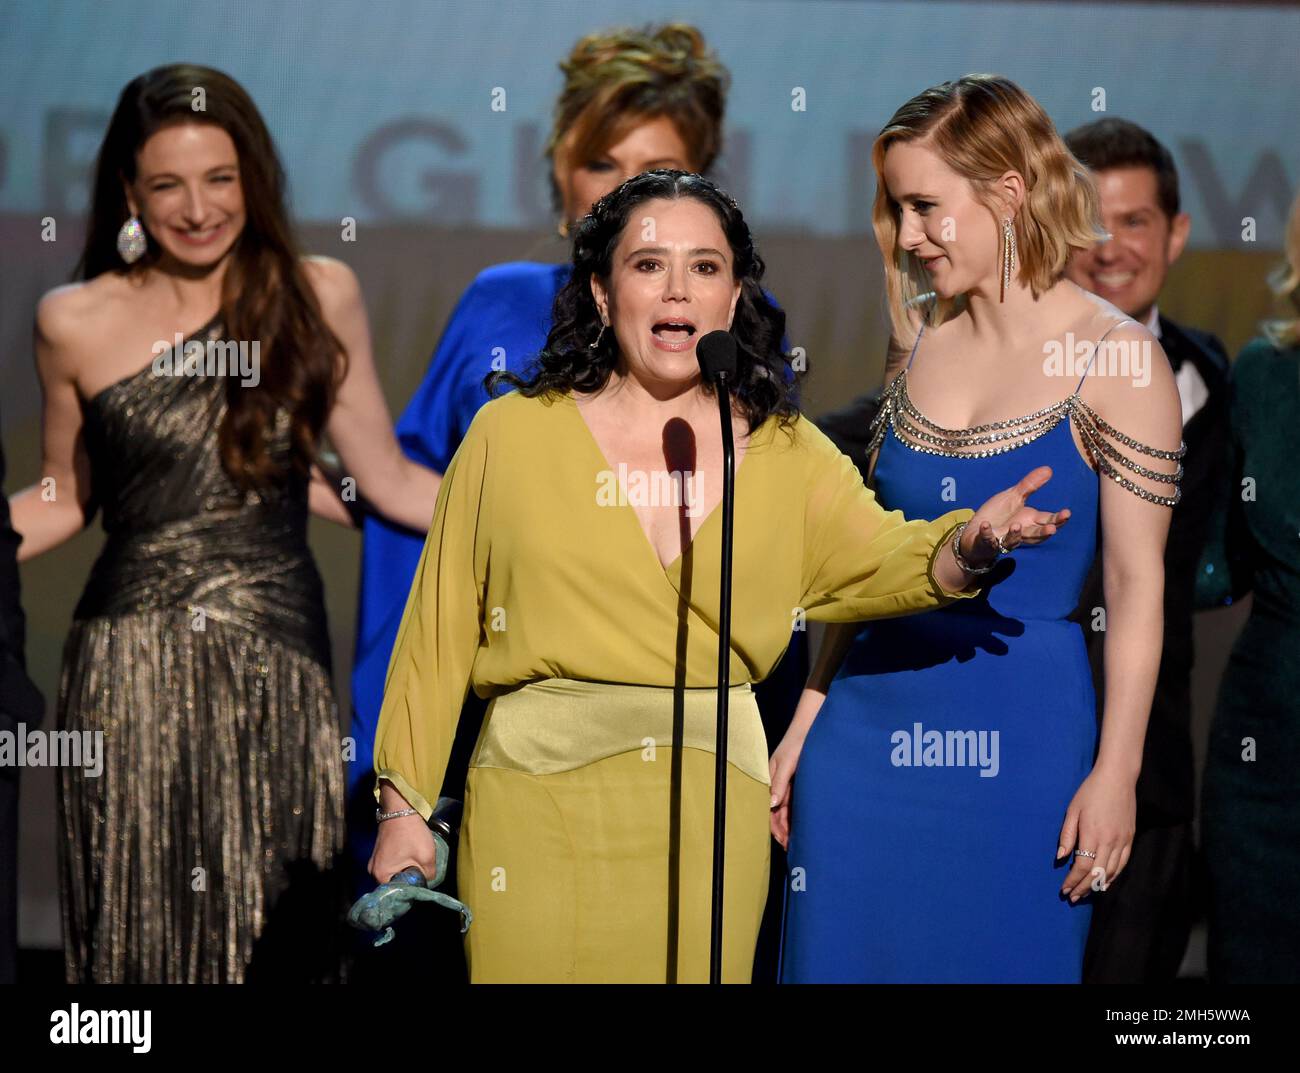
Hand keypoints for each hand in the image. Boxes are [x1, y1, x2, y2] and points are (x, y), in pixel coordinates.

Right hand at [369, 813, 440, 885]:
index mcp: (381, 876)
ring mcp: (374, 862)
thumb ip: (428, 877)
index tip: (422, 887)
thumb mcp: (426, 857)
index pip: (397, 894)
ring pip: (393, 875)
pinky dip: (401, 865)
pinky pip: (391, 866)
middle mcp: (372, 872)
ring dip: (405, 873)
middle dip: (408, 882)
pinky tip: (411, 859)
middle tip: (422, 877)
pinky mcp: (378, 854)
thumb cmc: (412, 834)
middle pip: (394, 885)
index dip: (411, 892)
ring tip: (417, 868)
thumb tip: (426, 882)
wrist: (401, 809)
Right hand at [769, 729, 806, 849]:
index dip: (775, 825)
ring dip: (790, 826)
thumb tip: (771, 805)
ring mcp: (788, 783)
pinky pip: (796, 803)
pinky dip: (796, 816)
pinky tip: (802, 827)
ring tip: (796, 843)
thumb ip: (779, 783)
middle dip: (782, 830)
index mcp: (771, 778)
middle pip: (777, 812)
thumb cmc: (797, 742)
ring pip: (786, 810)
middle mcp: (778, 784)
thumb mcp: (787, 763)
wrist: (811, 727)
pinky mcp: (798, 782)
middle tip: (791, 847)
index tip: (783, 840)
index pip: (769, 808)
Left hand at [964, 465, 1070, 566]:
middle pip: (1034, 535)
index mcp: (1029, 520)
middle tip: (1052, 529)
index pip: (1047, 520)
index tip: (1067, 513)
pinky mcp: (986, 543)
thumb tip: (1049, 469)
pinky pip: (987, 539)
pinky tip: (985, 525)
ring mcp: (1003, 539)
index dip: (1057, 519)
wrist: (976, 530)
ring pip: (1012, 540)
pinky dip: (986, 534)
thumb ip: (1030, 485)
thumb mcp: (1014, 497)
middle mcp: (1020, 533)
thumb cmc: (999, 515)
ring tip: (1016, 525)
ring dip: (1015, 534)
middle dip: (1043, 532)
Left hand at [1055, 766, 1136, 901]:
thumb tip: (1061, 857)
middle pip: (1097, 873)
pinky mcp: (1130, 838)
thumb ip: (1067, 835)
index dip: (1073, 880)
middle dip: (1083, 887)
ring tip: (1086, 893)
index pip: (1083, 866)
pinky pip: (1122, 864)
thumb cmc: (1090, 792)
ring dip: (1098, 885)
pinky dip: (1113, 876)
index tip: (1064, 889)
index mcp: (1093, 834)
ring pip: (1111, 872)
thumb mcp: (1072, 810)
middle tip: (1072, 897)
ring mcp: (1122, 841)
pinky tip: (1105, 882)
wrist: (1117, 778)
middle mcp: (1110, 841)